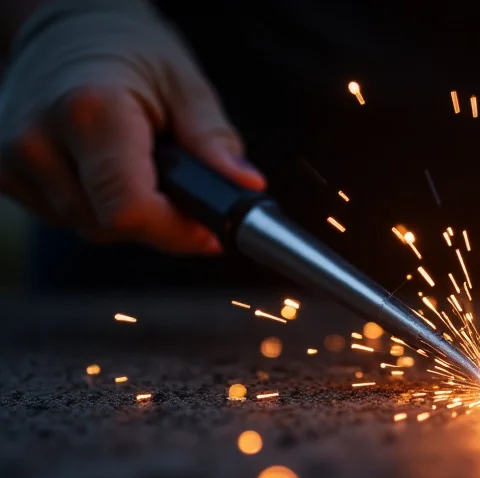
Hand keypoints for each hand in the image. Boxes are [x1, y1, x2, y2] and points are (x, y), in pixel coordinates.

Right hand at [0, 1, 263, 253]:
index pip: (130, 211)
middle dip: (158, 221)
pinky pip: (65, 218)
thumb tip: (245, 187)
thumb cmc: (131, 53)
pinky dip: (96, 206)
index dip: (177, 232)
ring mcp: (13, 160)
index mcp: (90, 112)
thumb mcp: (185, 86)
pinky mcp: (3, 174)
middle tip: (180, 187)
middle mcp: (38, 139)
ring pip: (89, 229)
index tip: (210, 232)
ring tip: (140, 167)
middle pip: (111, 227)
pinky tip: (105, 170)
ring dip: (126, 214)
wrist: (66, 32)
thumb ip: (213, 141)